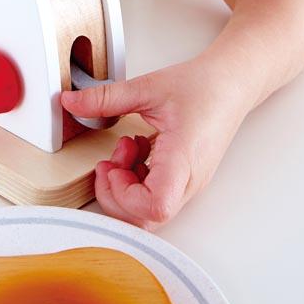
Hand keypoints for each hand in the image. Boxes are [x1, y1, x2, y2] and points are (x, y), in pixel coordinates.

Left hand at [61, 59, 248, 229]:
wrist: (232, 85)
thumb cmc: (204, 88)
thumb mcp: (148, 87)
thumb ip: (107, 98)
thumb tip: (71, 103)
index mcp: (184, 159)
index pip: (155, 207)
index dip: (124, 196)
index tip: (112, 168)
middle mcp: (188, 180)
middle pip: (147, 219)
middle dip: (116, 194)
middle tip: (109, 163)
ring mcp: (187, 184)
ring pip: (148, 211)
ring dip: (126, 184)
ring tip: (125, 149)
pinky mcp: (183, 180)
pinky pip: (154, 196)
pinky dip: (136, 178)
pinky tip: (137, 150)